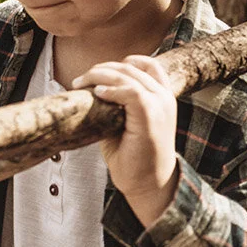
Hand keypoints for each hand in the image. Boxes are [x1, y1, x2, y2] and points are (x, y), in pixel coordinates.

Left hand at [72, 56, 179, 226]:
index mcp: (163, 98)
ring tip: (81, 84)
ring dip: (100, 76)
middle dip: (102, 69)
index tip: (103, 71)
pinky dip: (111, 89)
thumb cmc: (136, 158)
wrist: (149, 185)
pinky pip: (131, 92)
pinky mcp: (151, 117)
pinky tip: (97, 94)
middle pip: (132, 67)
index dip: (125, 61)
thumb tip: (91, 90)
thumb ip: (117, 105)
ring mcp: (160, 106)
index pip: (149, 64)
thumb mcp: (126, 124)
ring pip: (128, 75)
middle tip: (81, 80)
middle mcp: (165, 98)